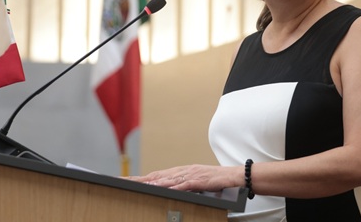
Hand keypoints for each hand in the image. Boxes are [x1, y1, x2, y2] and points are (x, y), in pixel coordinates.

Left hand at [128, 164, 242, 192]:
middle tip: (125, 181)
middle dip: (140, 179)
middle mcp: (183, 171)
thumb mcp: (196, 182)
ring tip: (138, 184)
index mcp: (181, 171)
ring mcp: (191, 175)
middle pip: (158, 176)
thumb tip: (170, 189)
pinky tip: (163, 187)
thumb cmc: (216, 180)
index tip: (128, 180)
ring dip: (152, 182)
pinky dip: (172, 186)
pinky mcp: (199, 181)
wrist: (235, 176)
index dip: (142, 178)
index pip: (158, 175)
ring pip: (167, 179)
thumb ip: (183, 184)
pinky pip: (183, 184)